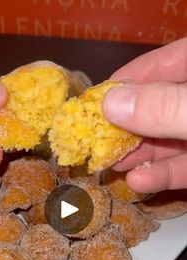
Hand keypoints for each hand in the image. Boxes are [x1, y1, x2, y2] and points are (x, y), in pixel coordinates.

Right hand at [102, 37, 186, 192]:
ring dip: (138, 154)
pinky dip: (162, 175)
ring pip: (169, 140)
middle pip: (159, 106)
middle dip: (126, 126)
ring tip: (108, 164)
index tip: (93, 101)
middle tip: (94, 139)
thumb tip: (111, 104)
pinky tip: (137, 182)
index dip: (126, 81)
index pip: (161, 65)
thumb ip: (164, 108)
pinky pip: (185, 165)